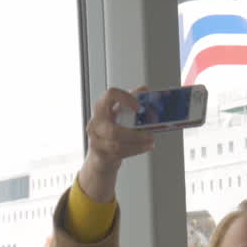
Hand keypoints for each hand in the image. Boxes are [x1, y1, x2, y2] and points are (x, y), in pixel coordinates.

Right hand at [78, 87, 155, 202]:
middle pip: (112, 130)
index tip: (139, 107)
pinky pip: (118, 153)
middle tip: (149, 134)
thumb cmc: (111, 133)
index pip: (109, 95)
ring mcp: (96, 140)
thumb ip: (130, 102)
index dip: (125, 99)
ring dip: (137, 143)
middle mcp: (96, 123)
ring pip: (116, 144)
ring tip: (150, 141)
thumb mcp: (120, 115)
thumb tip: (144, 89)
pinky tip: (145, 147)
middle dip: (134, 135)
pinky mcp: (101, 154)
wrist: (100, 158)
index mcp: (101, 108)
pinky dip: (135, 150)